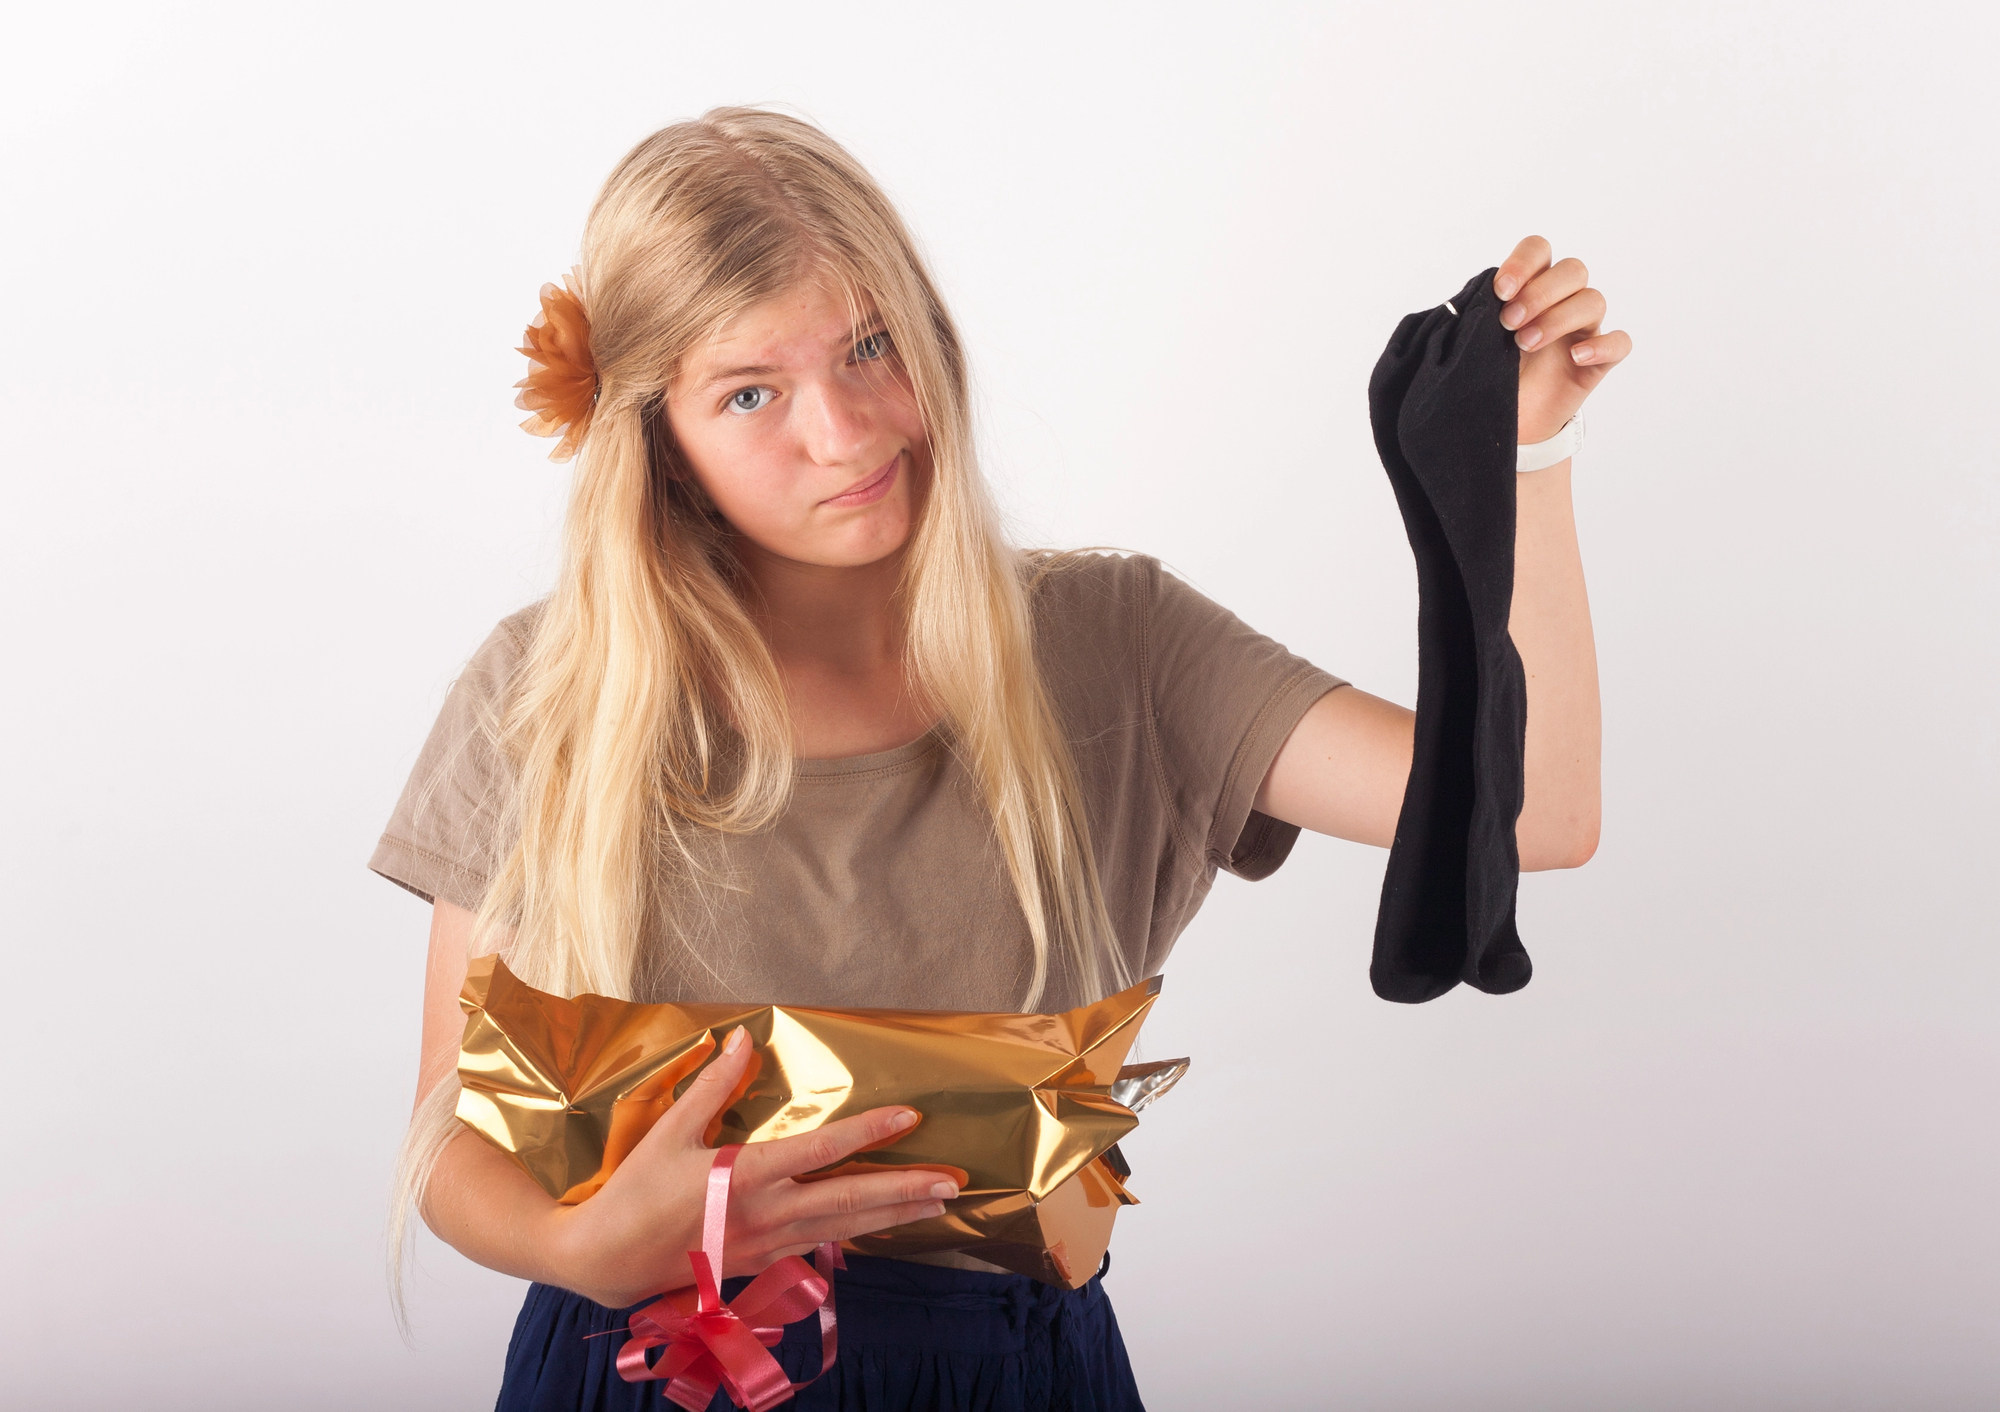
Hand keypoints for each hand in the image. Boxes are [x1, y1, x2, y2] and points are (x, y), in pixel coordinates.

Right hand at [549, 1025, 955, 1307]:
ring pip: (846, 1229)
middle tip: (953, 1182)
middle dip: (906, 1189)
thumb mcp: (671, 1131)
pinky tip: (881, 1227)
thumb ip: (714, 1086)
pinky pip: (822, 1245)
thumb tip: (742, 1039)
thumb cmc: (635, 1193)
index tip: (910, 1117)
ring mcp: (769, 1245)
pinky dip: (858, 1234)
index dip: (869, 1132)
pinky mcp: (763, 1263)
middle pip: (851, 1200)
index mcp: (747, 1177)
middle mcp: (768, 1214)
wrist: (607, 1261)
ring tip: (936, 1205)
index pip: (823, 1150)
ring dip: (893, 1215)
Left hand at [1493, 235, 1633, 443]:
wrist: (1504, 421)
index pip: (1539, 250)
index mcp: (1531, 287)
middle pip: (1572, 270)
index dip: (1523, 262)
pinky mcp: (1597, 363)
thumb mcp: (1475, 342)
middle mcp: (1562, 302)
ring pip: (1593, 300)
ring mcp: (1583, 330)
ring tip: (1524, 344)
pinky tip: (1575, 356)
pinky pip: (1619, 344)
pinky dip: (1602, 346)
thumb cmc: (1491, 373)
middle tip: (1508, 323)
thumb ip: (1474, 317)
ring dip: (1558, 318)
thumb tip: (1458, 306)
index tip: (1500, 291)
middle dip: (1539, 293)